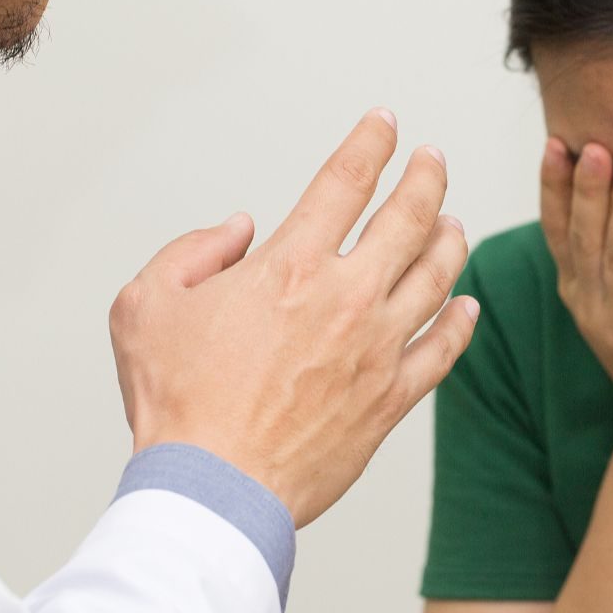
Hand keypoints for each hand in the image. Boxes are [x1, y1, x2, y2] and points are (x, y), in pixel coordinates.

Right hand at [109, 110, 480, 525]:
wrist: (213, 488)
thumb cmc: (176, 404)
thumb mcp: (144, 304)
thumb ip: (192, 251)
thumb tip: (239, 229)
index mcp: (289, 266)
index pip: (344, 181)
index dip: (370, 143)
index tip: (385, 124)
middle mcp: (346, 298)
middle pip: (408, 218)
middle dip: (426, 179)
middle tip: (432, 161)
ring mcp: (377, 349)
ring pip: (437, 277)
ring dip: (450, 241)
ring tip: (453, 223)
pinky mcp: (390, 399)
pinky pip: (443, 350)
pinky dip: (461, 321)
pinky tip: (468, 306)